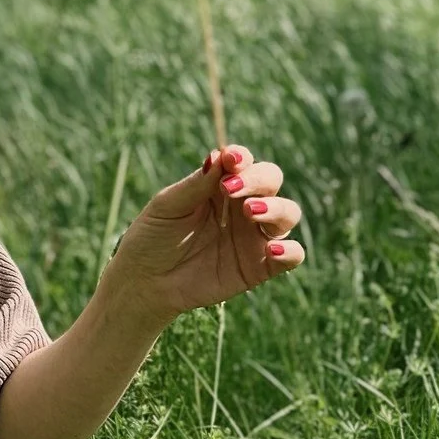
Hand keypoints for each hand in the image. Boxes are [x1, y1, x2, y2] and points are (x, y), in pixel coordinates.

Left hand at [105, 144, 304, 324]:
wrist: (145, 283)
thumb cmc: (153, 238)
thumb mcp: (168, 206)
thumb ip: (196, 184)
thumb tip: (221, 155)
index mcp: (221, 186)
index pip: (245, 163)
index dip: (242, 158)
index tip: (231, 160)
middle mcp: (244, 207)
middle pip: (272, 181)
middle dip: (259, 179)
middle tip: (232, 189)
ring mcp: (254, 236)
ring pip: (287, 213)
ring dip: (275, 208)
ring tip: (250, 212)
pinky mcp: (261, 266)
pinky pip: (292, 255)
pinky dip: (290, 250)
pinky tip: (272, 249)